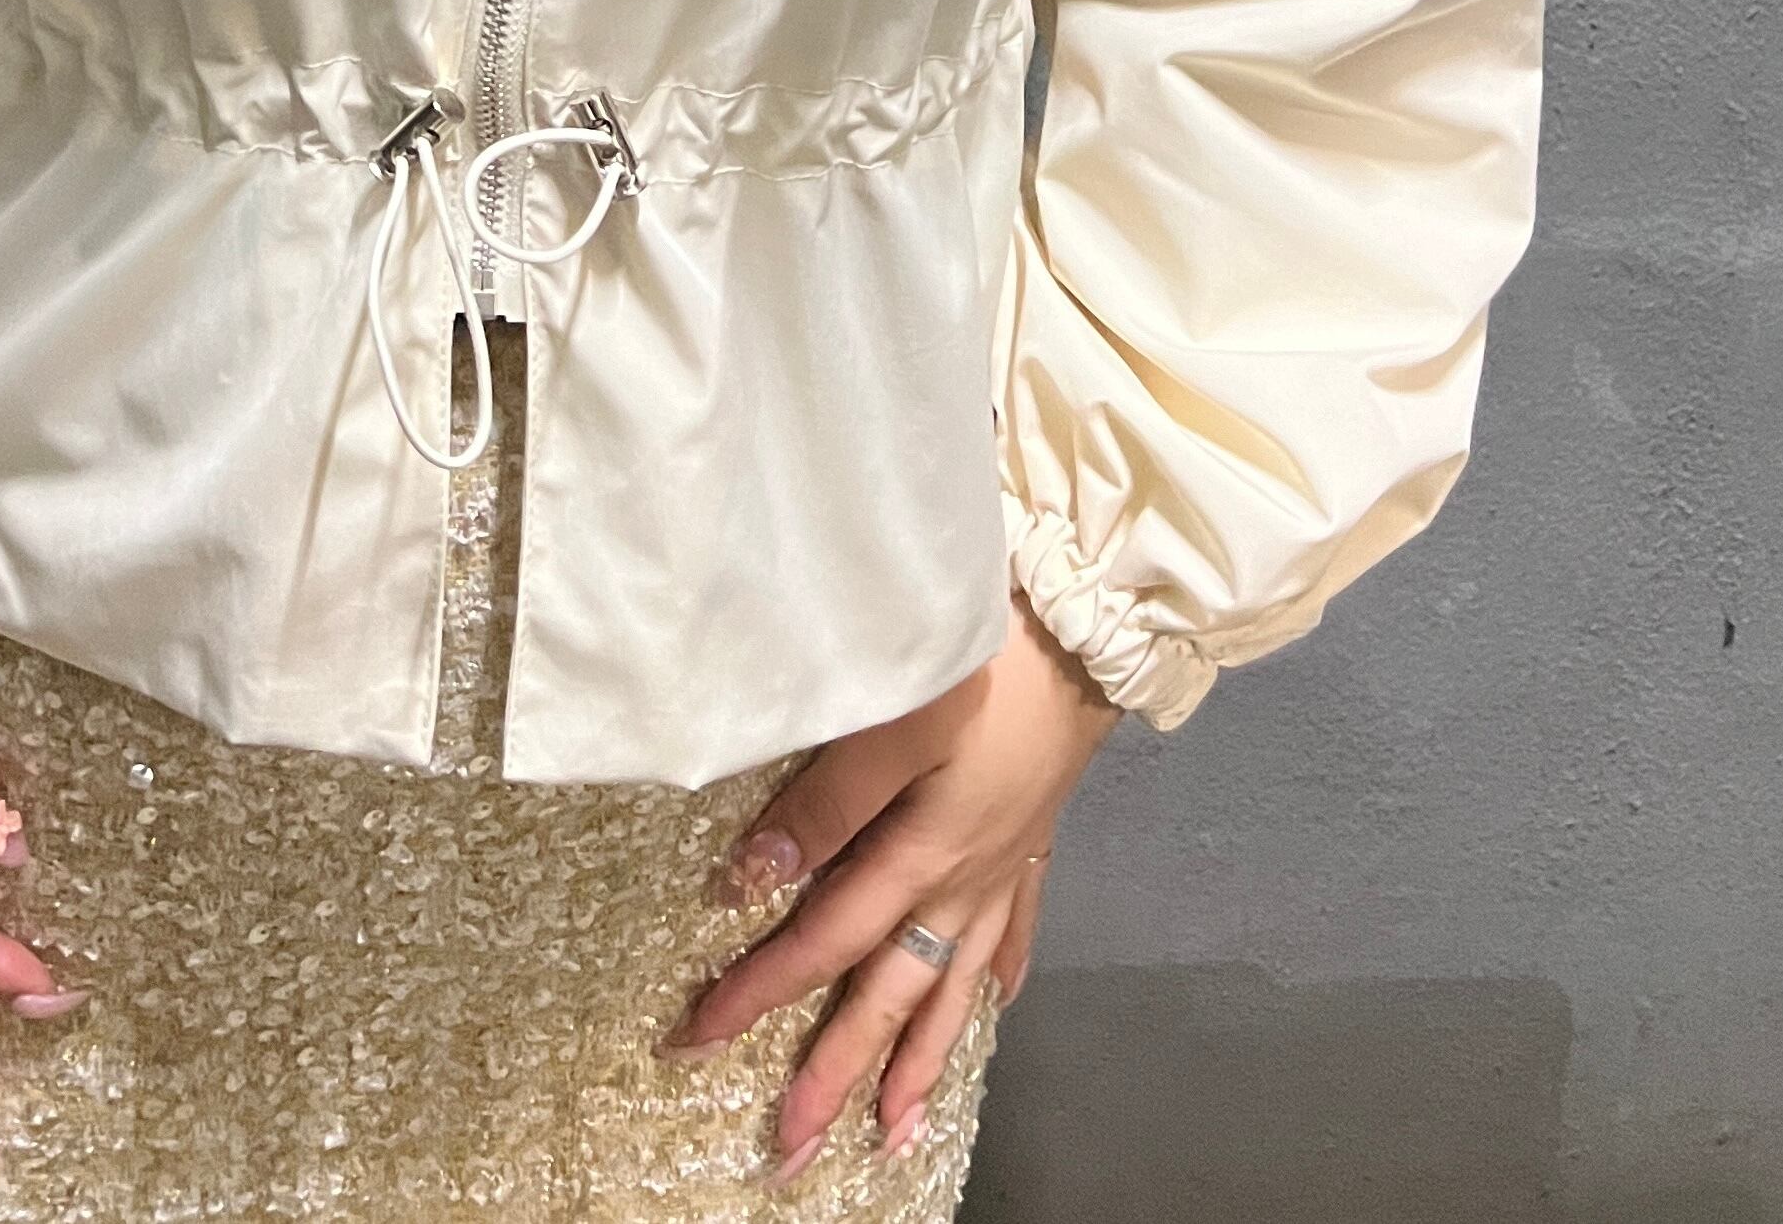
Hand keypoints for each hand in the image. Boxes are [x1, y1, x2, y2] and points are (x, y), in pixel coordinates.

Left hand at [660, 589, 1122, 1176]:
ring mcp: (1002, 865)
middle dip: (837, 1074)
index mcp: (919, 855)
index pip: (821, 940)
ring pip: (952, 984)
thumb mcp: (896, 717)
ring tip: (896, 1131)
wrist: (1088, 632)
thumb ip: (824, 800)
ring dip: (921, 1060)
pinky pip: (1013, 929)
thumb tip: (752, 880)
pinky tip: (994, 1006)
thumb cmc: (987, 662)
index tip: (694, 1043)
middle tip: (791, 1150)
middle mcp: (961, 881)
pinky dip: (998, 976)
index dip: (756, 992)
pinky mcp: (1033, 837)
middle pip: (888, 994)